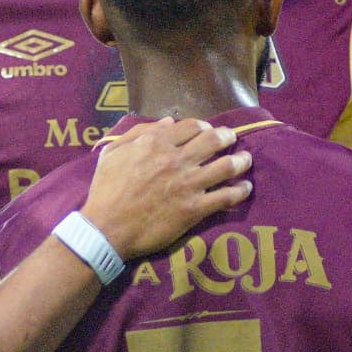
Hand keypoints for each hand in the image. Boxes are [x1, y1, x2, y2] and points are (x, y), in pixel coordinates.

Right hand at [80, 117, 252, 259]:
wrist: (106, 229)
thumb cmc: (105, 190)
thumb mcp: (111, 153)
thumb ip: (137, 133)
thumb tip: (167, 122)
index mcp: (156, 143)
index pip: (191, 126)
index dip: (204, 126)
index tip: (208, 131)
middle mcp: (176, 159)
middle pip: (214, 140)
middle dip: (227, 137)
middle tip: (231, 140)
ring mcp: (188, 184)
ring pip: (226, 166)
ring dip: (241, 161)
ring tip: (246, 160)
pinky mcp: (194, 209)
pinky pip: (226, 197)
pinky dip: (240, 191)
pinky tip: (245, 188)